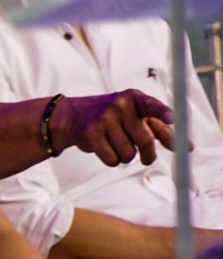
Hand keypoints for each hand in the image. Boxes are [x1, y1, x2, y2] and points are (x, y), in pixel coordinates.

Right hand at [54, 89, 172, 166]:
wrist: (73, 116)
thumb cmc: (112, 117)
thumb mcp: (135, 116)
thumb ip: (160, 130)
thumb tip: (186, 146)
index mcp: (134, 98)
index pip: (152, 106)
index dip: (163, 113)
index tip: (172, 118)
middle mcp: (119, 105)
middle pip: (145, 140)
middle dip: (148, 155)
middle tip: (146, 158)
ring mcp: (104, 119)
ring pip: (128, 154)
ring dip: (126, 157)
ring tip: (117, 146)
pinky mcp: (91, 133)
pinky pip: (112, 159)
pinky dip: (112, 160)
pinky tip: (105, 149)